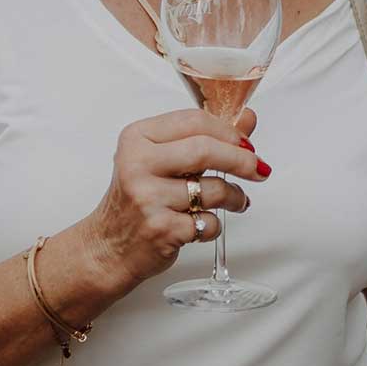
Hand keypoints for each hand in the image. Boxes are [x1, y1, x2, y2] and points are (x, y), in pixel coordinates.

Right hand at [79, 106, 268, 294]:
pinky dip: (214, 225)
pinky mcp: (161, 229)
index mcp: (137, 139)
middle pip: (205, 150)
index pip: (193, 121)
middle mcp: (138, 164)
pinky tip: (203, 224)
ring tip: (236, 200)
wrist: (108, 246)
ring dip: (235, 197)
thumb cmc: (136, 199)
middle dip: (241, 160)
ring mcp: (148, 198)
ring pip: (213, 190)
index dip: (229, 131)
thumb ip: (204, 138)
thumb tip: (247, 119)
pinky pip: (209, 223)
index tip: (246, 145)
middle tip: (258, 169)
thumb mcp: (161, 160)